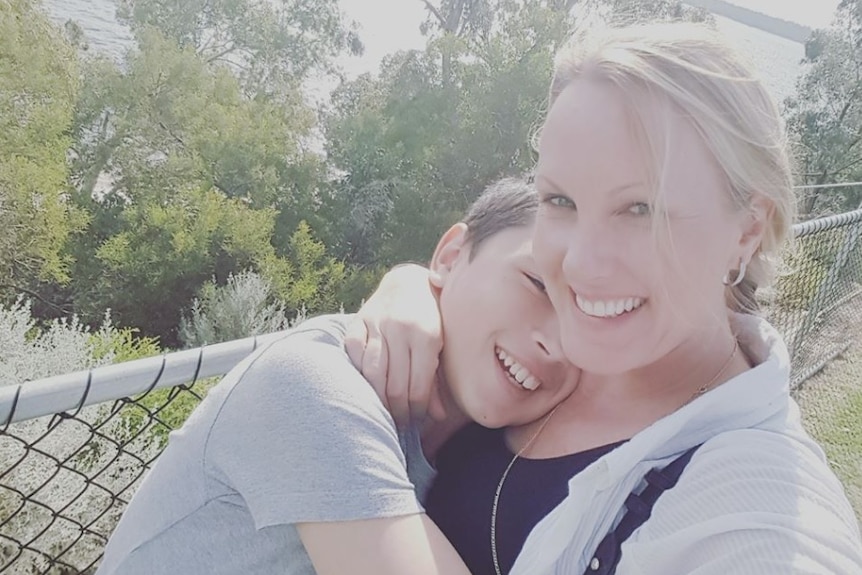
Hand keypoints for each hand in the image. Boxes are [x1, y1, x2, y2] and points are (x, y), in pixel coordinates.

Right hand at [345, 264, 445, 426]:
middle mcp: (401, 330)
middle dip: (396, 411)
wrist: (409, 281)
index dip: (416, 411)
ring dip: (377, 399)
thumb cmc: (431, 320)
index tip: (415, 421)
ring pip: (372, 373)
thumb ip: (438, 380)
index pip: (418, 388)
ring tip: (383, 411)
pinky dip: (359, 373)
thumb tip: (438, 416)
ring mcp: (377, 324)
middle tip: (398, 424)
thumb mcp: (442, 346)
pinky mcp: (359, 320)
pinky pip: (354, 353)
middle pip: (394, 385)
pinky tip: (366, 385)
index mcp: (428, 337)